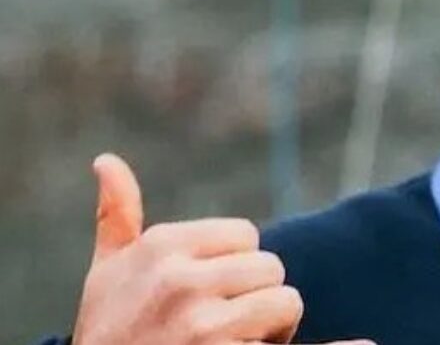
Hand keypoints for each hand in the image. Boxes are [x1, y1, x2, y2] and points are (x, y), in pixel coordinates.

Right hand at [71, 153, 374, 344]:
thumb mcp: (105, 276)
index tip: (208, 295)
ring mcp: (202, 324)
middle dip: (256, 300)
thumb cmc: (108, 333)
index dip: (236, 269)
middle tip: (226, 329)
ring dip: (271, 331)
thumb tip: (106, 162)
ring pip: (285, 303)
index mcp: (160, 247)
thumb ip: (116, 219)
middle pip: (271, 269)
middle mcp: (180, 280)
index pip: (245, 235)